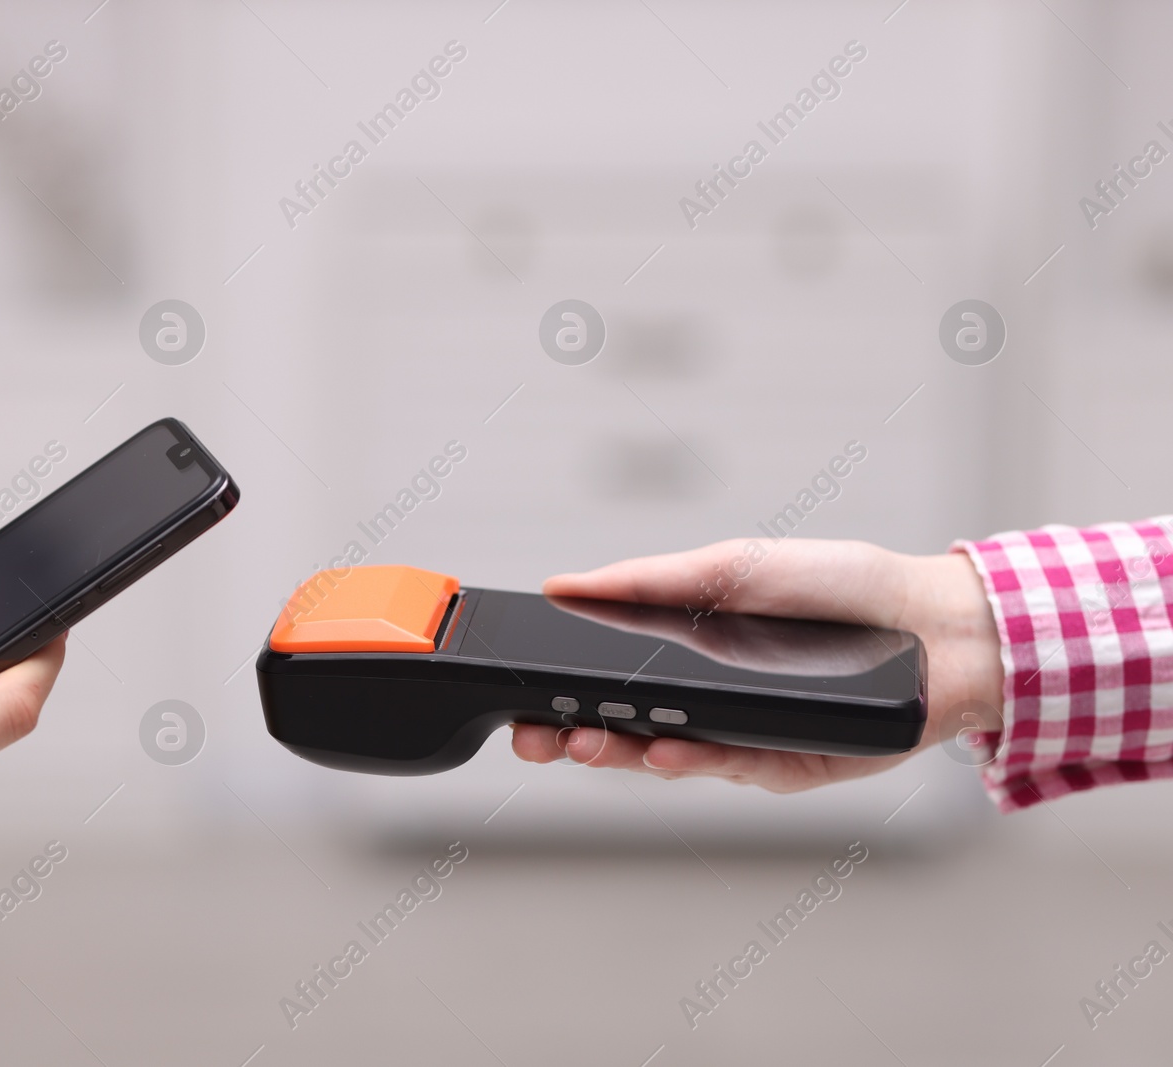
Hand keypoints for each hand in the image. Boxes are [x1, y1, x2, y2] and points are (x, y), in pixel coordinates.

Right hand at [511, 539, 1001, 792]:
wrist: (931, 625)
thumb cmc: (839, 586)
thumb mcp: (730, 566)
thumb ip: (646, 581)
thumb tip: (565, 584)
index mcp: (683, 650)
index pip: (603, 679)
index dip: (558, 692)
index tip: (521, 697)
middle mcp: (704, 699)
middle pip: (621, 728)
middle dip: (570, 736)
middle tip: (534, 736)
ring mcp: (740, 736)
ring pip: (663, 757)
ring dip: (619, 754)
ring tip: (584, 743)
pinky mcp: (784, 765)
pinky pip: (727, 767)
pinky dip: (691, 760)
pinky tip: (665, 749)